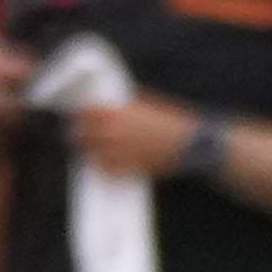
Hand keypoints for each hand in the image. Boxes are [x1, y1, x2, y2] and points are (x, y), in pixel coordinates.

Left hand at [73, 86, 204, 182]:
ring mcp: (121, 152)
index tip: (80, 117)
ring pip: (92, 154)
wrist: (190, 145)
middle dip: (81, 135)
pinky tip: (104, 165)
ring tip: (92, 151)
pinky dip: (103, 168)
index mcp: (118, 112)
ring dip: (90, 152)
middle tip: (80, 135)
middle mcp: (115, 132)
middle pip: (82, 134)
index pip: (86, 112)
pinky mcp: (129, 168)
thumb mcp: (150, 104)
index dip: (81, 115)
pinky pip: (107, 170)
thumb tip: (120, 101)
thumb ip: (130, 103)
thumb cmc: (173, 122)